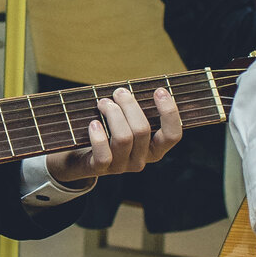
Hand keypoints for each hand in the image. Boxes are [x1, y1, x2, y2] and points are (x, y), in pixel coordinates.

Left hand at [45, 83, 184, 186]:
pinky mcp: (101, 169)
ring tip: (103, 102)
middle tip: (119, 92)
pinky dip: (98, 136)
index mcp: (155, 149)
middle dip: (130, 105)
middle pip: (142, 130)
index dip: (169, 113)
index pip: (173, 135)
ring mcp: (121, 166)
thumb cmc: (110, 131)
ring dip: (113, 114)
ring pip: (124, 138)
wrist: (82, 157)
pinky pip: (103, 154)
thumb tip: (134, 87)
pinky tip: (93, 123)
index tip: (159, 91)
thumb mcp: (128, 121)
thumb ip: (136, 108)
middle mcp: (141, 160)